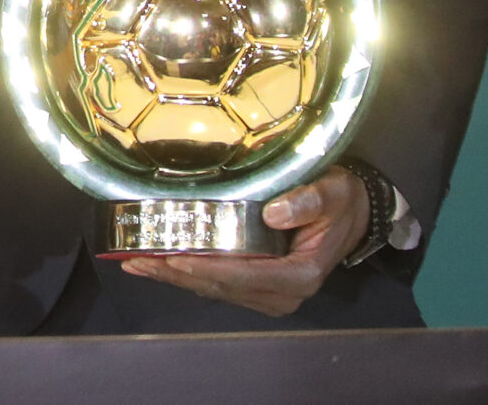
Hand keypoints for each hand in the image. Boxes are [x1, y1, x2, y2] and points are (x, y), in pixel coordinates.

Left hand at [122, 168, 370, 315]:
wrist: (353, 213)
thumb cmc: (340, 201)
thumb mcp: (331, 193)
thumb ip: (305, 202)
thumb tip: (272, 213)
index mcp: (300, 274)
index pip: (245, 274)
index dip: (206, 267)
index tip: (173, 258)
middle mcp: (283, 293)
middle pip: (221, 286)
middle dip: (176, 275)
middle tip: (135, 262)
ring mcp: (269, 295)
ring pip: (214, 289)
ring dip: (174, 278)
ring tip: (134, 264)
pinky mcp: (257, 288)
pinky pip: (217, 285)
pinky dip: (186, 276)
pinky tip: (156, 265)